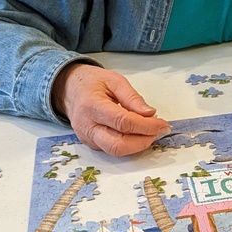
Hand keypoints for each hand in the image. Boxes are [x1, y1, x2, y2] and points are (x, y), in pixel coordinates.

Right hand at [51, 62, 169, 155]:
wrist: (68, 89)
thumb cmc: (92, 82)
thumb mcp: (114, 80)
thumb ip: (132, 97)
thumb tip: (150, 114)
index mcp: (91, 105)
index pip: (122, 122)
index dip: (146, 126)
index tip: (162, 124)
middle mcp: (86, 126)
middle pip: (118, 144)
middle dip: (143, 140)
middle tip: (158, 130)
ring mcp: (87, 138)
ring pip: (115, 151)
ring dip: (137, 145)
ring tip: (150, 132)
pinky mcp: (90, 144)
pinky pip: (112, 149)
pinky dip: (129, 144)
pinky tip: (138, 133)